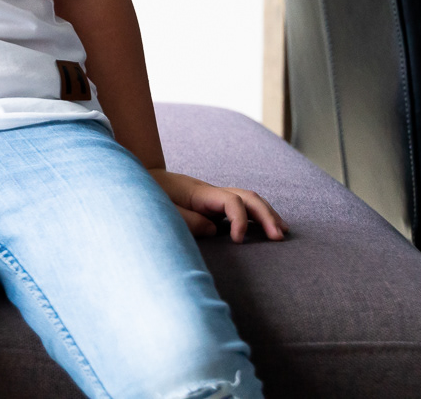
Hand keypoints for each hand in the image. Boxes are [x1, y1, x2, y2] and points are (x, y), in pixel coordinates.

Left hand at [151, 169, 287, 242]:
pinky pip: (241, 206)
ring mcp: (213, 196)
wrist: (138, 179)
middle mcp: (211, 192)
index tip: (238, 241)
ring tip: (282, 232)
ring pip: (248, 200)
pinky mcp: (212, 204)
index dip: (240, 220)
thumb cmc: (149, 195)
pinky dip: (257, 215)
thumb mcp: (162, 209)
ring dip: (267, 214)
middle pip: (247, 197)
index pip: (231, 201)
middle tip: (278, 237)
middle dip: (266, 215)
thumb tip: (214, 229)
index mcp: (199, 193)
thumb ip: (187, 220)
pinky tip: (267, 227)